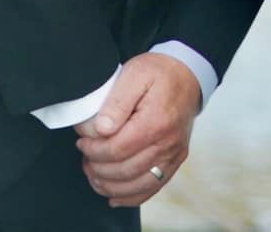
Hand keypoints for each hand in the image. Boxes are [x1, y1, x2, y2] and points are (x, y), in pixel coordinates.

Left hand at [74, 52, 200, 206]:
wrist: (189, 74)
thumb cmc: (160, 73)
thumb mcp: (135, 74)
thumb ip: (116, 102)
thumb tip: (101, 130)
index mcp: (156, 122)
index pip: (116, 150)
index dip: (93, 150)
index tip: (82, 141)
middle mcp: (168, 143)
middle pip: (124, 171)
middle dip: (97, 167)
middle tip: (85, 156)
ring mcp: (174, 154)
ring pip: (136, 186)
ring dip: (109, 185)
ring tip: (94, 172)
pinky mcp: (175, 160)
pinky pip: (152, 188)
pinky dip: (130, 197)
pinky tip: (113, 193)